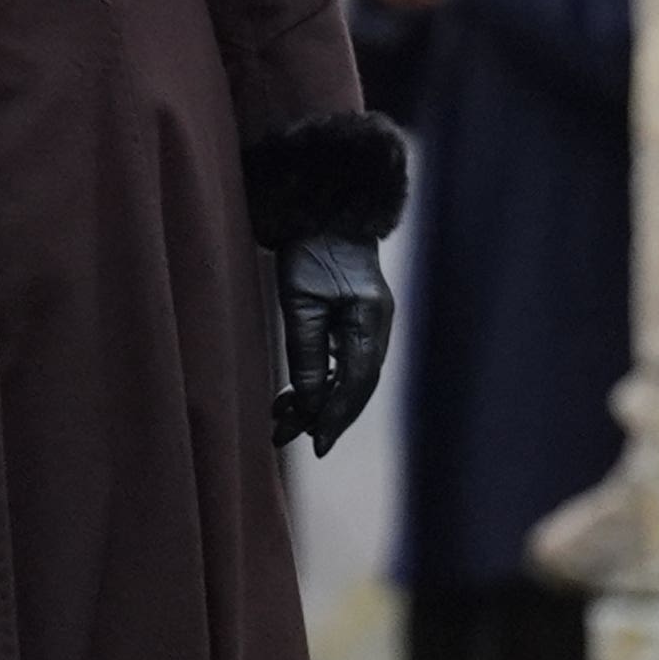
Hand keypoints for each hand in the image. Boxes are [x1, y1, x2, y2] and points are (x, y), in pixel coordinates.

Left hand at [274, 232, 392, 451]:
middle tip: (287, 437)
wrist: (324, 214)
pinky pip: (345, 360)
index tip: (316, 445)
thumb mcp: (300, 302)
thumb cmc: (310, 250)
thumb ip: (307, 353)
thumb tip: (311, 402)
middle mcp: (377, 327)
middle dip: (324, 416)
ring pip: (349, 376)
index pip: (357, 384)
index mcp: (370, 322)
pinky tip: (295, 392)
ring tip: (281, 417)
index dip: (336, 417)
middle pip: (356, 386)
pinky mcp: (358, 319)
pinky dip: (321, 379)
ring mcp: (371, 323)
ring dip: (317, 399)